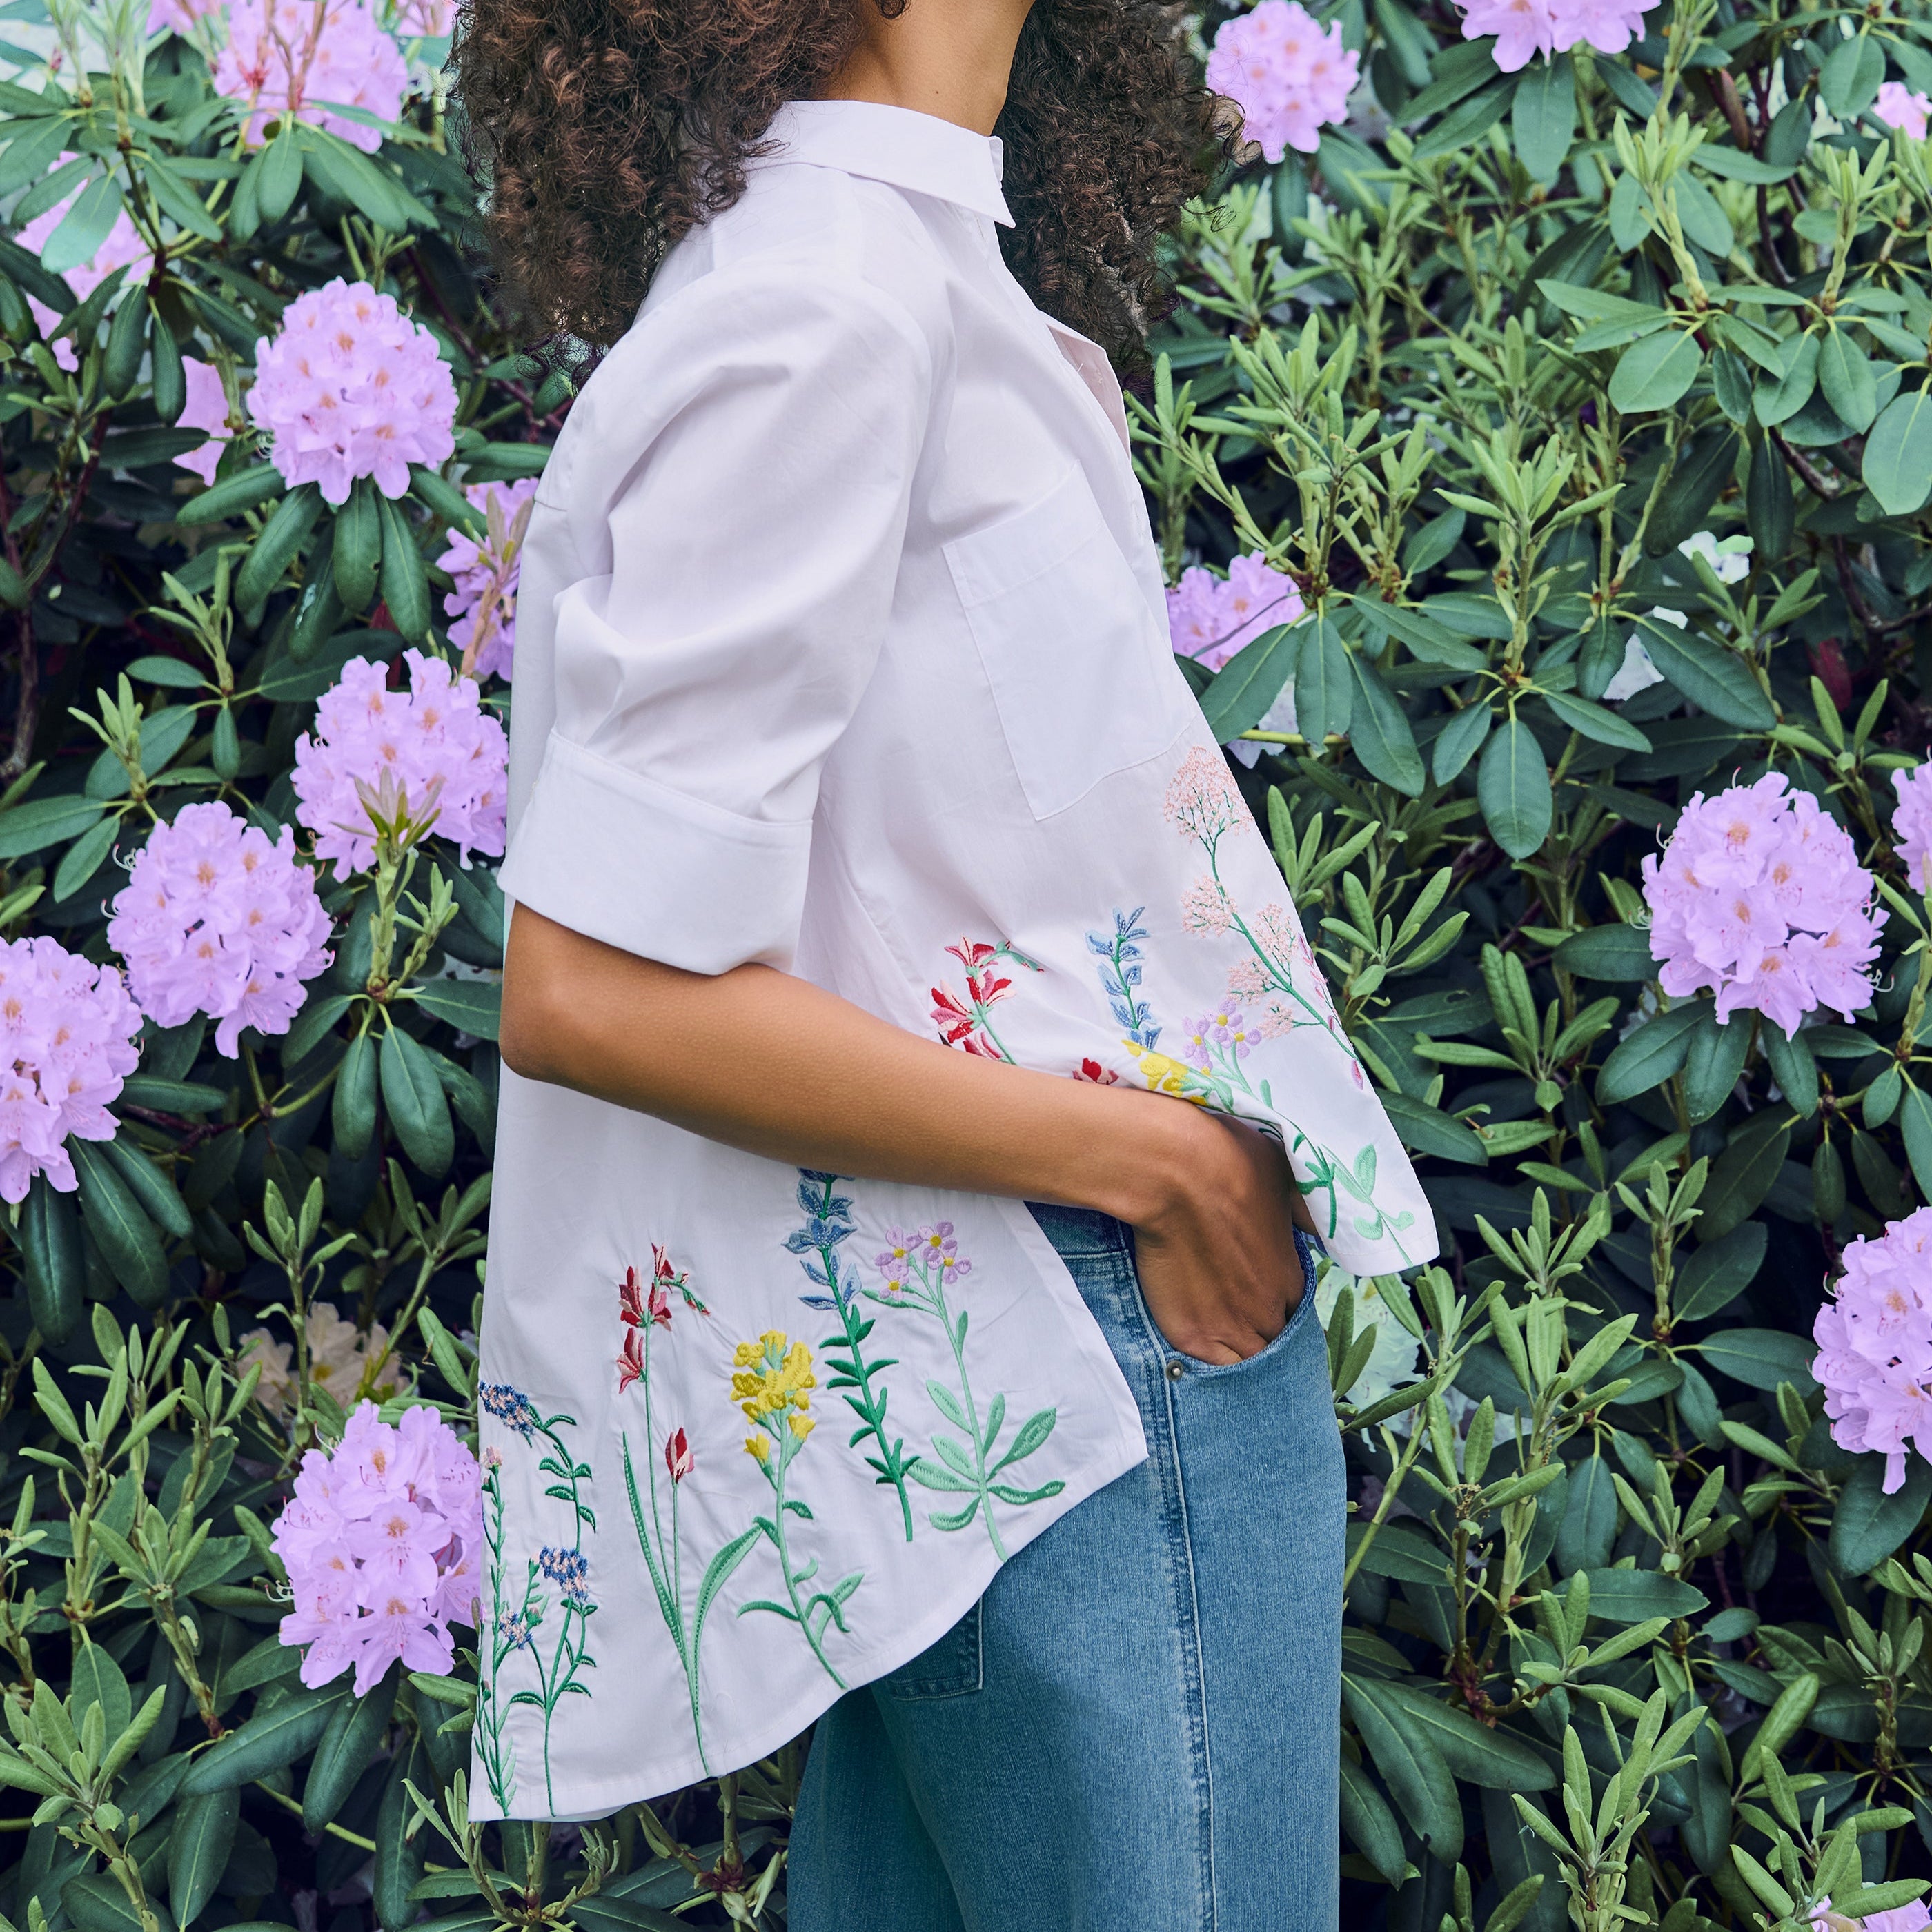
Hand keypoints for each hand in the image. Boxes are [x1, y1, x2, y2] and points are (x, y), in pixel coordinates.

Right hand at [1129, 1110, 1314, 1364]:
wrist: (1177, 1173)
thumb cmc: (1232, 1163)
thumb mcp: (1286, 1178)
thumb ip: (1302, 1211)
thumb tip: (1323, 1223)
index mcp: (1292, 1276)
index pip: (1295, 1312)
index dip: (1278, 1307)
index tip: (1261, 1298)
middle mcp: (1269, 1310)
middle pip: (1273, 1342)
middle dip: (1260, 1334)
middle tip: (1235, 1319)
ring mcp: (1231, 1327)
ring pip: (1247, 1364)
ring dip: (1239, 1357)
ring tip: (1218, 1342)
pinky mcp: (1192, 1335)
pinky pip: (1212, 1371)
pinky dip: (1210, 1370)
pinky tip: (1201, 1361)